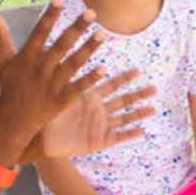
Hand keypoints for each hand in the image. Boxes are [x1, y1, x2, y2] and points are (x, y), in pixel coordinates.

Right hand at [0, 0, 106, 140]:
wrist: (12, 120)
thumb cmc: (9, 87)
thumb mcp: (3, 61)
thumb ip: (1, 37)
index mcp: (27, 56)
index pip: (39, 32)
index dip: (49, 16)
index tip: (60, 0)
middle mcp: (41, 68)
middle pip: (61, 45)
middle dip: (76, 29)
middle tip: (91, 13)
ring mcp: (52, 85)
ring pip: (73, 64)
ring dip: (88, 49)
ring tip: (103, 34)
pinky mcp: (61, 100)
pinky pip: (78, 87)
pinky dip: (90, 79)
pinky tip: (104, 68)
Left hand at [40, 69, 156, 157]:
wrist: (41, 137)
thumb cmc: (47, 114)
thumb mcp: (60, 93)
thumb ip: (69, 78)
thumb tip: (70, 53)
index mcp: (89, 97)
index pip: (111, 85)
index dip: (124, 78)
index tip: (138, 70)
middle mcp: (97, 110)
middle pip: (122, 100)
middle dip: (138, 94)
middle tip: (155, 88)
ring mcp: (99, 126)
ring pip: (123, 118)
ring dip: (138, 113)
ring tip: (153, 109)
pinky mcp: (97, 141)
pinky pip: (116, 137)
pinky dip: (128, 134)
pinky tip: (141, 131)